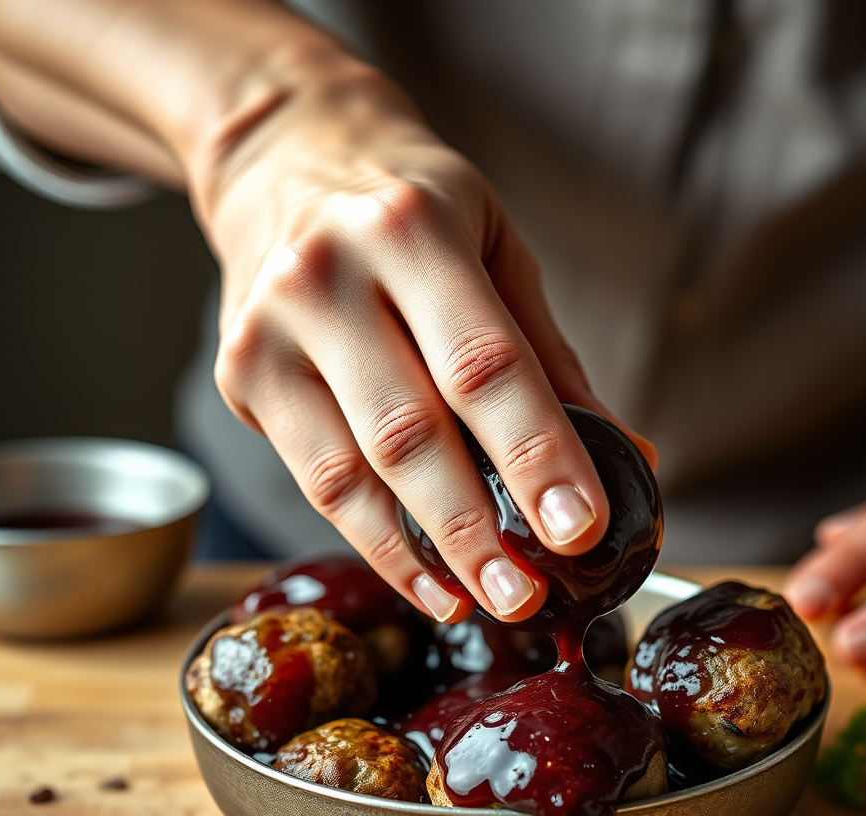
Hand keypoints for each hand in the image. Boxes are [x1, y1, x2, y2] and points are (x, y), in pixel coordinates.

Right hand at [0, 0, 654, 624]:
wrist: (285, 164)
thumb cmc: (408, 209)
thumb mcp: (494, 247)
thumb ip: (549, 355)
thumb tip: (624, 454)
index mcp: (410, 228)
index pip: (483, 362)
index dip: (536, 454)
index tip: (581, 525)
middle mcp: (325, 275)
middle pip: (409, 430)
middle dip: (474, 527)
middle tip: (527, 592)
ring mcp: (270, 330)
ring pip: (350, 472)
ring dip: (422, 553)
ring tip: (480, 600)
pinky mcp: (241, 377)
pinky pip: (316, 483)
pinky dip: (376, 542)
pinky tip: (424, 578)